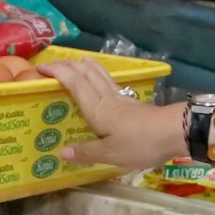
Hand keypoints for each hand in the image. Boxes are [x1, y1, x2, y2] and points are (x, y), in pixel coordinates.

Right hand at [43, 58, 185, 170]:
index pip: (74, 83)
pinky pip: (110, 83)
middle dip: (68, 66)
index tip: (40, 68)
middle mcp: (107, 99)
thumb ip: (86, 151)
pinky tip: (104, 81)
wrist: (174, 131)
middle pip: (86, 74)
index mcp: (97, 109)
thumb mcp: (111, 154)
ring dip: (86, 66)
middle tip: (52, 64)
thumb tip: (61, 152)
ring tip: (79, 61)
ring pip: (100, 75)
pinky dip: (101, 76)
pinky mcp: (133, 103)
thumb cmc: (141, 143)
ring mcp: (122, 99)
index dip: (57, 72)